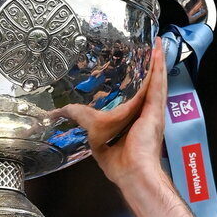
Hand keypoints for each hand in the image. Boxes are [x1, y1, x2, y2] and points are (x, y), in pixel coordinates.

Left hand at [57, 38, 166, 187]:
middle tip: (150, 49)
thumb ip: (80, 120)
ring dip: (157, 61)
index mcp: (137, 122)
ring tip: (156, 43)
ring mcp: (153, 112)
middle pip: (150, 85)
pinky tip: (157, 50)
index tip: (137, 70)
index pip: (138, 97)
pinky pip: (158, 84)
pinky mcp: (155, 110)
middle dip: (151, 67)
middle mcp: (147, 115)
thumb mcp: (95, 135)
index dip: (139, 83)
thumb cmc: (119, 163)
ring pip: (157, 81)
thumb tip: (58, 113)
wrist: (133, 173)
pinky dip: (159, 67)